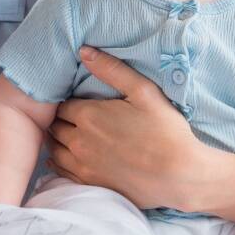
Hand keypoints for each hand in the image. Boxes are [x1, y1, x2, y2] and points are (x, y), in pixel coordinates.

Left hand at [45, 46, 234, 222]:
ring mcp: (82, 165)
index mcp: (88, 115)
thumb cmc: (165, 131)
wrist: (180, 175)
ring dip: (57, 140)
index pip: (61, 105)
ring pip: (54, 149)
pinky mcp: (89, 183)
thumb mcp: (143, 92)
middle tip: (70, 117)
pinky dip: (59, 161)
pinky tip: (65, 157)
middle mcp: (78, 140)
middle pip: (55, 126)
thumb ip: (112, 69)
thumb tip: (84, 51)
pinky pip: (61, 171)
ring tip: (66, 134)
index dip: (67, 102)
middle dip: (59, 120)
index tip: (75, 102)